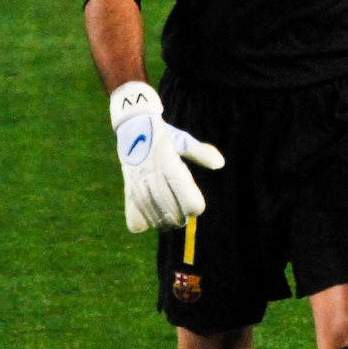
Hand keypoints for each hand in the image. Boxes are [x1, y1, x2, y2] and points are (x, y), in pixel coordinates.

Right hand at [110, 81, 223, 232]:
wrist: (132, 125)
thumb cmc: (163, 135)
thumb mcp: (183, 140)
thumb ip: (201, 153)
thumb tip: (220, 164)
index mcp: (170, 165)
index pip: (187, 198)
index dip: (194, 205)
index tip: (195, 205)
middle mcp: (154, 175)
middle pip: (171, 212)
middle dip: (180, 218)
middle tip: (182, 216)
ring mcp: (138, 183)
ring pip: (153, 216)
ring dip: (164, 223)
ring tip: (169, 222)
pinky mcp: (127, 188)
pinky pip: (133, 217)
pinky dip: (142, 222)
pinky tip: (149, 218)